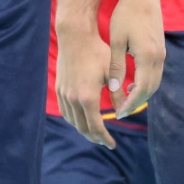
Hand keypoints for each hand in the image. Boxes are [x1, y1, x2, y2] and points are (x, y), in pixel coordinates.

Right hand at [55, 20, 115, 147]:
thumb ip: (118, 95)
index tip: (112, 145)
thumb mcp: (111, 73)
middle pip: (82, 128)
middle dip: (94, 137)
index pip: (96, 127)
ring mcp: (64, 94)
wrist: (76, 37)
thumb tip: (124, 112)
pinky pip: (66, 111)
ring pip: (73, 121)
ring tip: (94, 132)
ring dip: (83, 129)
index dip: (104, 138)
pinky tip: (81, 118)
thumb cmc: (97, 52)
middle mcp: (73, 99)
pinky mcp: (60, 89)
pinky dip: (74, 119)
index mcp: (88, 97)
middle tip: (105, 142)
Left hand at [104, 0, 164, 119]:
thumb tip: (115, 88)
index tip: (118, 114)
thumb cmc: (126, 15)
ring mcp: (162, 53)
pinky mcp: (160, 49)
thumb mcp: (117, 41)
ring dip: (142, 94)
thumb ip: (117, 66)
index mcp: (148, 56)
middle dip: (137, 102)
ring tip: (125, 101)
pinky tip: (132, 84)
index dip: (130, 103)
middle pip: (151, 89)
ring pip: (155, 82)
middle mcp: (159, 57)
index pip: (141, 89)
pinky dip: (146, 83)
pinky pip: (155, 73)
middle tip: (121, 112)